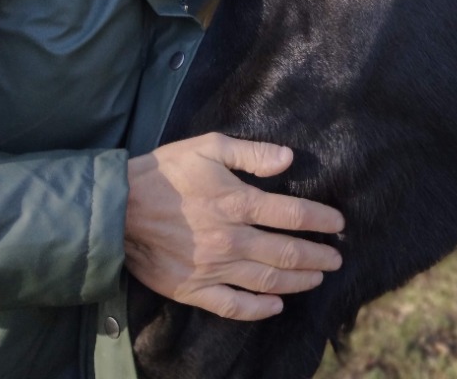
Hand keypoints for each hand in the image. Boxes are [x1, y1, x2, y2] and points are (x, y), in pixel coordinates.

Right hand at [124, 133, 343, 320]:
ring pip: (267, 281)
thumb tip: (289, 159)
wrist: (118, 207)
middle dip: (319, 255)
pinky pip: (233, 306)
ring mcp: (213, 268)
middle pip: (288, 253)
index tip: (339, 223)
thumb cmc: (165, 171)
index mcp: (238, 202)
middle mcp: (231, 239)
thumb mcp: (209, 146)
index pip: (294, 215)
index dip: (322, 220)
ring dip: (298, 281)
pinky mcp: (193, 289)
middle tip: (338, 258)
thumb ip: (252, 153)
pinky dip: (258, 310)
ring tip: (318, 277)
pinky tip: (276, 306)